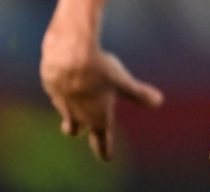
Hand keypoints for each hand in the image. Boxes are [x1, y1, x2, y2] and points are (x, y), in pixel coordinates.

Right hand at [40, 30, 163, 160]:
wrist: (67, 52)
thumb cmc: (99, 69)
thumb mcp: (123, 81)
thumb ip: (139, 93)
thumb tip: (159, 102)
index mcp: (96, 115)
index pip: (101, 138)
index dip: (105, 148)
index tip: (107, 157)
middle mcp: (76, 112)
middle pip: (77, 127)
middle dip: (82, 130)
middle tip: (83, 132)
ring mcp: (61, 99)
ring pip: (65, 112)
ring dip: (69, 113)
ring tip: (74, 113)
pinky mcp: (50, 84)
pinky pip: (57, 93)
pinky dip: (63, 93)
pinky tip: (66, 84)